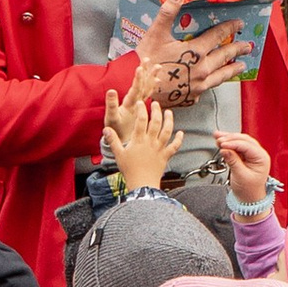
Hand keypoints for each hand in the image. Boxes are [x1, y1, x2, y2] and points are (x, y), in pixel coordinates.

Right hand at [103, 78, 180, 192]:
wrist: (142, 184)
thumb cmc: (129, 170)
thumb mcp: (118, 154)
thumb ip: (113, 141)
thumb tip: (106, 129)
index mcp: (139, 140)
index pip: (141, 120)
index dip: (141, 109)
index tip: (141, 103)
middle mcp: (151, 142)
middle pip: (156, 122)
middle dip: (157, 111)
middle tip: (155, 103)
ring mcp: (160, 148)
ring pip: (167, 131)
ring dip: (169, 120)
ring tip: (169, 112)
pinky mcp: (165, 156)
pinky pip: (174, 146)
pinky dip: (178, 139)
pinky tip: (181, 133)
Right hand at [132, 0, 247, 108]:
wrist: (135, 90)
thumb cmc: (145, 62)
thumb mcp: (156, 33)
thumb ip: (169, 12)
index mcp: (195, 52)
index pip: (218, 36)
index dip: (229, 28)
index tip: (238, 25)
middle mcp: (201, 70)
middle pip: (224, 57)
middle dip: (237, 49)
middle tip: (247, 47)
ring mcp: (197, 86)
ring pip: (220, 76)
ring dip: (232, 69)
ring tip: (240, 67)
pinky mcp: (190, 97)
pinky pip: (206, 89)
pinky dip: (212, 83)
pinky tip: (213, 82)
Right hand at [212, 124, 276, 208]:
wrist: (249, 199)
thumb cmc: (249, 190)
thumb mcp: (240, 176)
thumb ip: (233, 161)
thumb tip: (225, 150)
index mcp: (262, 158)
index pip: (247, 146)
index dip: (233, 143)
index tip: (222, 144)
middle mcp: (258, 154)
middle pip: (244, 140)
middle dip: (230, 138)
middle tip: (219, 139)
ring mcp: (252, 154)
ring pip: (240, 141)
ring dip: (228, 138)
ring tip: (217, 136)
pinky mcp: (245, 156)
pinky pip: (236, 146)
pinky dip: (228, 144)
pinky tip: (220, 141)